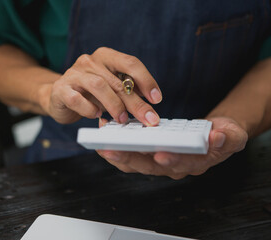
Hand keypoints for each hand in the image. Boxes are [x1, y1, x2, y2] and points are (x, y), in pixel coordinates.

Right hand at [44, 47, 161, 124]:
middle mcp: (89, 61)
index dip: (146, 80)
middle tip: (147, 118)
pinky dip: (89, 109)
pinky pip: (77, 99)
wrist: (58, 96)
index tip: (156, 99)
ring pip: (99, 86)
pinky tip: (96, 115)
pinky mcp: (61, 89)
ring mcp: (73, 74)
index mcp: (105, 57)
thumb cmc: (89, 93)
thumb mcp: (110, 89)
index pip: (130, 63)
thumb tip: (149, 109)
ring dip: (114, 105)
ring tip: (122, 119)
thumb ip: (127, 93)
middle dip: (136, 102)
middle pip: (117, 80)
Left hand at [97, 117, 247, 178]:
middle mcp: (173, 166)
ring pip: (135, 162)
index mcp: (193, 163)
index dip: (170, 161)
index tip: (159, 155)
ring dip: (117, 153)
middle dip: (129, 157)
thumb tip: (219, 136)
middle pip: (149, 165)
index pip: (180, 165)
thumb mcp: (233, 134)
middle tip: (111, 148)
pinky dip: (118, 145)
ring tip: (101, 142)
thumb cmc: (222, 135)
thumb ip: (228, 137)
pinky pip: (131, 153)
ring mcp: (159, 161)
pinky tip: (106, 135)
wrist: (215, 134)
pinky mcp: (150, 154)